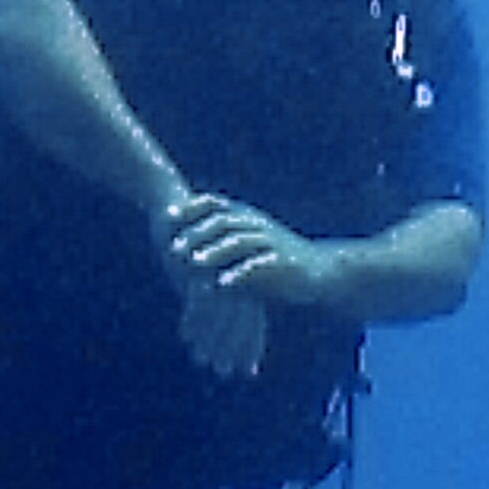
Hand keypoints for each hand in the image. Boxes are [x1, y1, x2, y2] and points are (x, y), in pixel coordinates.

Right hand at [148, 196, 266, 376]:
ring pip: (222, 317)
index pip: (252, 319)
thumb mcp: (199, 271)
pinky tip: (189, 342)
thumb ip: (209, 297)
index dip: (249, 346)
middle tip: (231, 374)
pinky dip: (195, 324)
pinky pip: (200, 302)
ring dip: (215, 343)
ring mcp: (217, 272)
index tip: (248, 370)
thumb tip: (209, 320)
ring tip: (208, 366)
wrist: (171, 206)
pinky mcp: (198, 267)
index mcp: (241, 278)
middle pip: (242, 322)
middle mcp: (234, 276)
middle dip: (236, 351)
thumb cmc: (185, 238)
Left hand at [165, 192, 345, 311]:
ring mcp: (270, 241)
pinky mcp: (281, 261)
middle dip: (196, 233)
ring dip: (214, 251)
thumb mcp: (249, 245)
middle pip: (222, 221)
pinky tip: (222, 284)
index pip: (215, 204)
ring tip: (195, 263)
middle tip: (174, 247)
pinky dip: (238, 273)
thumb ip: (222, 241)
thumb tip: (189, 242)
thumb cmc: (278, 259)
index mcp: (247, 216)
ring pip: (238, 241)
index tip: (167, 215)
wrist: (320, 270)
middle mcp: (257, 224)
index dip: (191, 207)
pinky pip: (256, 265)